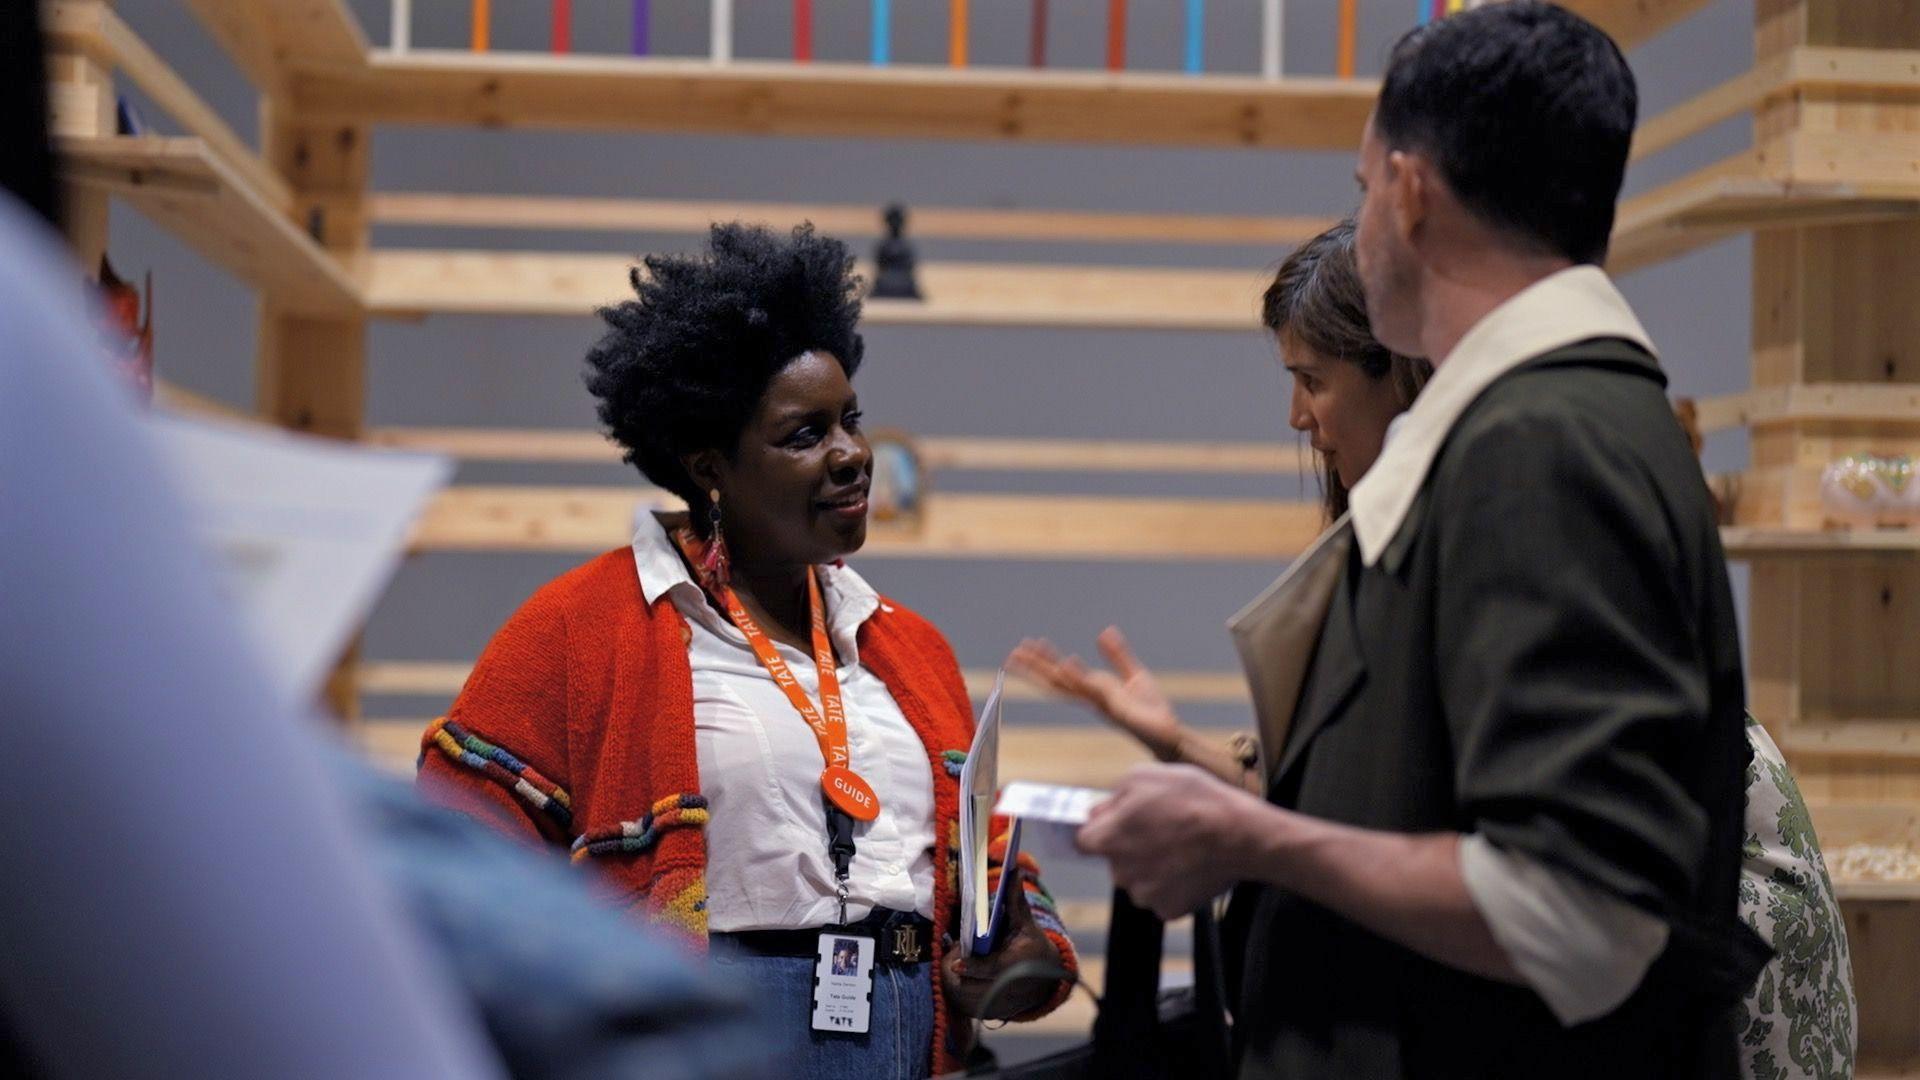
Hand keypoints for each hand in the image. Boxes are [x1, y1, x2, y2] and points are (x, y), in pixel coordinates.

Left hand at [942, 878, 1062, 1019]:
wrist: (1046, 980)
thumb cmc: (1033, 946)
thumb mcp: (1026, 924)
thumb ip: (1015, 901)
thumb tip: (1014, 869)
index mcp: (1016, 964)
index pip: (990, 968)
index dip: (972, 966)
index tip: (956, 963)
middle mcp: (1008, 988)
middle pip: (972, 984)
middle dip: (957, 971)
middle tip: (951, 958)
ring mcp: (999, 1003)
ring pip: (965, 996)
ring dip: (955, 982)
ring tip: (954, 965)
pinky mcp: (990, 1013)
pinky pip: (965, 1005)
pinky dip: (958, 993)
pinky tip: (960, 978)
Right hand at [1009, 628, 1182, 759]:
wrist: (1168, 734)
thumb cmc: (1151, 709)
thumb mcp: (1134, 675)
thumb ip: (1118, 655)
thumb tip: (1104, 632)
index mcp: (1094, 689)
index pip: (1062, 673)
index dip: (1044, 660)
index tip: (1028, 644)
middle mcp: (1092, 697)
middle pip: (1055, 680)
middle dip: (1033, 668)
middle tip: (1010, 654)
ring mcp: (1101, 703)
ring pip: (1067, 684)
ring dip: (1046, 669)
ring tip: (1026, 654)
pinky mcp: (1115, 708)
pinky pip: (1092, 690)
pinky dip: (1077, 677)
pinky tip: (1066, 664)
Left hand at [1076, 763, 1273, 919]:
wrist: (1239, 835)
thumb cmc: (1192, 799)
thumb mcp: (1144, 776)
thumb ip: (1113, 797)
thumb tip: (1100, 812)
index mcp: (1106, 839)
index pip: (1084, 841)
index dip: (1101, 830)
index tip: (1118, 825)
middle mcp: (1119, 872)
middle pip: (1115, 861)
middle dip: (1130, 848)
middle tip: (1161, 830)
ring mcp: (1145, 895)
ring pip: (1140, 880)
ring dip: (1153, 868)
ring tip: (1182, 847)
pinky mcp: (1170, 910)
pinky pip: (1163, 897)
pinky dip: (1174, 885)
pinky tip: (1192, 866)